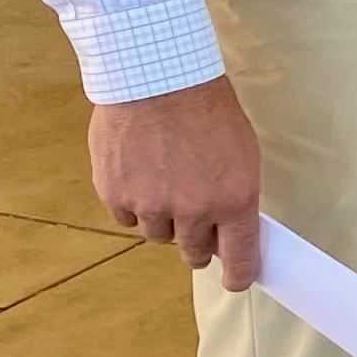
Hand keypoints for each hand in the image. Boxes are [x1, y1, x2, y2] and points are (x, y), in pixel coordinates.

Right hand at [90, 75, 264, 286]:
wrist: (156, 76)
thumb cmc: (205, 107)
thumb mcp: (241, 150)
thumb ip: (234, 196)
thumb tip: (225, 231)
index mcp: (233, 200)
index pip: (239, 259)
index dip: (238, 275)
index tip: (236, 280)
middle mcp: (192, 210)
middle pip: (193, 253)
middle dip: (197, 240)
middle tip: (194, 214)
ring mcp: (150, 205)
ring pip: (158, 235)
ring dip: (163, 217)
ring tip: (163, 177)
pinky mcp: (116, 194)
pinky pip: (126, 217)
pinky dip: (133, 203)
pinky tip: (139, 172)